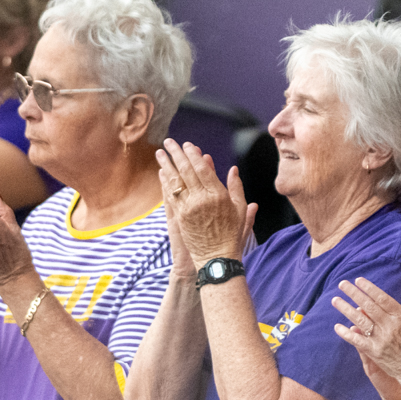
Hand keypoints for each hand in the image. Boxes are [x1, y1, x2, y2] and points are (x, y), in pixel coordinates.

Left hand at [158, 139, 255, 265]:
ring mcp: (188, 208)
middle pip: (186, 171)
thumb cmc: (232, 235)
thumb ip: (236, 188)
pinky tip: (162, 172)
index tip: (188, 145)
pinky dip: (165, 182)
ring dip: (167, 164)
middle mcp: (202, 199)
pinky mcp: (179, 217)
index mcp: (218, 195)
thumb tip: (233, 170)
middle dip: (177, 154)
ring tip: (160, 152)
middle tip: (169, 142)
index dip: (194, 155)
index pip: (203, 169)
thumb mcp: (240, 210)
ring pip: (175, 181)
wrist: (217, 257)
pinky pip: (170, 195)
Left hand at [331, 277, 400, 386]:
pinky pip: (357, 341)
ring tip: (335, 300)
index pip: (382, 298)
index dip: (369, 288)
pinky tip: (337, 326)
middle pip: (369, 306)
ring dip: (346, 309)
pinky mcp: (375, 353)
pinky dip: (347, 333)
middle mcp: (391, 326)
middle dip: (354, 293)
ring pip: (361, 321)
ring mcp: (382, 340)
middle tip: (342, 284)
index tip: (358, 280)